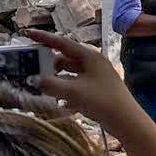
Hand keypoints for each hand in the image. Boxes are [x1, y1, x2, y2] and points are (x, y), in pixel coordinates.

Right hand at [25, 29, 144, 136]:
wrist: (128, 122)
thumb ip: (51, 85)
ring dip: (56, 82)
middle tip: (31, 71)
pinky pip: (76, 89)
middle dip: (48, 66)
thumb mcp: (74, 92)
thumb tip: (32, 80)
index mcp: (90, 57)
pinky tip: (58, 106)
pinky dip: (66, 95)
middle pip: (65, 60)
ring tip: (41, 90)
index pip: (62, 43)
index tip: (28, 33)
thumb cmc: (102, 101)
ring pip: (69, 76)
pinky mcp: (96, 92)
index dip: (44, 38)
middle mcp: (92, 64)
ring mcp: (95, 78)